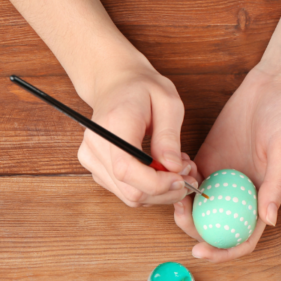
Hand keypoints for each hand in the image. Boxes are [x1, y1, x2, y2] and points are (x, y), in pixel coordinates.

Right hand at [78, 65, 200, 206]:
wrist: (115, 83)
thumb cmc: (142, 89)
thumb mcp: (167, 103)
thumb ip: (169, 137)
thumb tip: (174, 168)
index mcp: (113, 125)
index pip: (126, 170)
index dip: (157, 184)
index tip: (182, 179)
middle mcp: (96, 145)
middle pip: (130, 191)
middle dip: (165, 191)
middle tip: (187, 176)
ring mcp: (92, 159)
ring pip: (130, 197)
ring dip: (160, 192)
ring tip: (176, 170)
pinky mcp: (96, 169)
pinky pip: (126, 192)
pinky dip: (148, 189)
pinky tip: (160, 172)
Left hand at [174, 65, 280, 261]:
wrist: (275, 85)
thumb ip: (276, 186)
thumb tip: (268, 221)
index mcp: (261, 201)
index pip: (241, 240)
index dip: (221, 252)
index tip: (200, 251)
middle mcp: (240, 196)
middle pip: (214, 228)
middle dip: (193, 229)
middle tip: (179, 214)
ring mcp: (222, 179)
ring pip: (198, 206)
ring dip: (183, 205)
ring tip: (174, 188)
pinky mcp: (208, 158)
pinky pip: (189, 177)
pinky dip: (180, 176)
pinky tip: (178, 163)